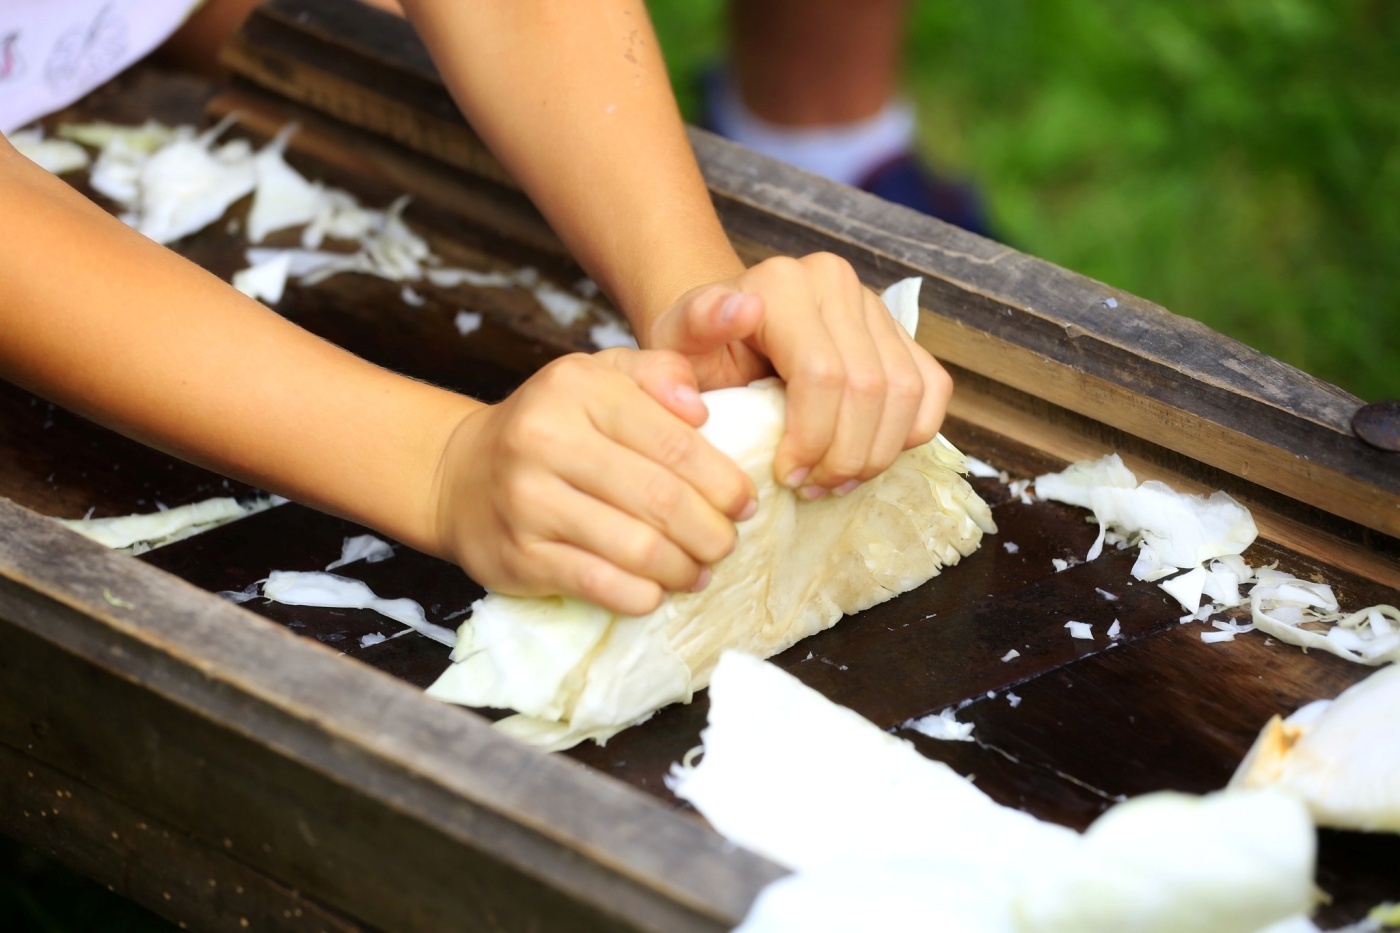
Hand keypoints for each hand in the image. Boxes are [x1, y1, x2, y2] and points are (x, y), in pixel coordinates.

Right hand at [430, 350, 756, 615]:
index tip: (744, 502)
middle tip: (727, 543)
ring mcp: (529, 501)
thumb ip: (657, 372)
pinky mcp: (518, 555)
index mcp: (577, 389)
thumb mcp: (598, 377)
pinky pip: (599, 584)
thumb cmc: (550, 425)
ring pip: (636, 548)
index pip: (674, 441)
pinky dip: (642, 594)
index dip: (722, 480)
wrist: (460, 473)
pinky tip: (657, 591)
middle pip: (661, 499)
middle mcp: (547, 440)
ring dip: (683, 567)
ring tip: (699, 569)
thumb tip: (703, 409)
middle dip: (710, 530)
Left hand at [641, 253, 951, 496]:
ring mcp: (874, 305)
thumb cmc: (697, 348)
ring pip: (906, 393)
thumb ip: (698, 324)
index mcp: (784, 284)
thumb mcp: (677, 340)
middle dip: (844, 454)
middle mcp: (836, 283)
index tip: (784, 476)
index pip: (822, 375)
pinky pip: (932, 388)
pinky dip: (910, 433)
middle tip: (811, 487)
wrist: (725, 326)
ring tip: (834, 480)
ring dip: (876, 452)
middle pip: (868, 388)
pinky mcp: (899, 331)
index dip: (812, 438)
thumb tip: (740, 308)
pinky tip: (869, 455)